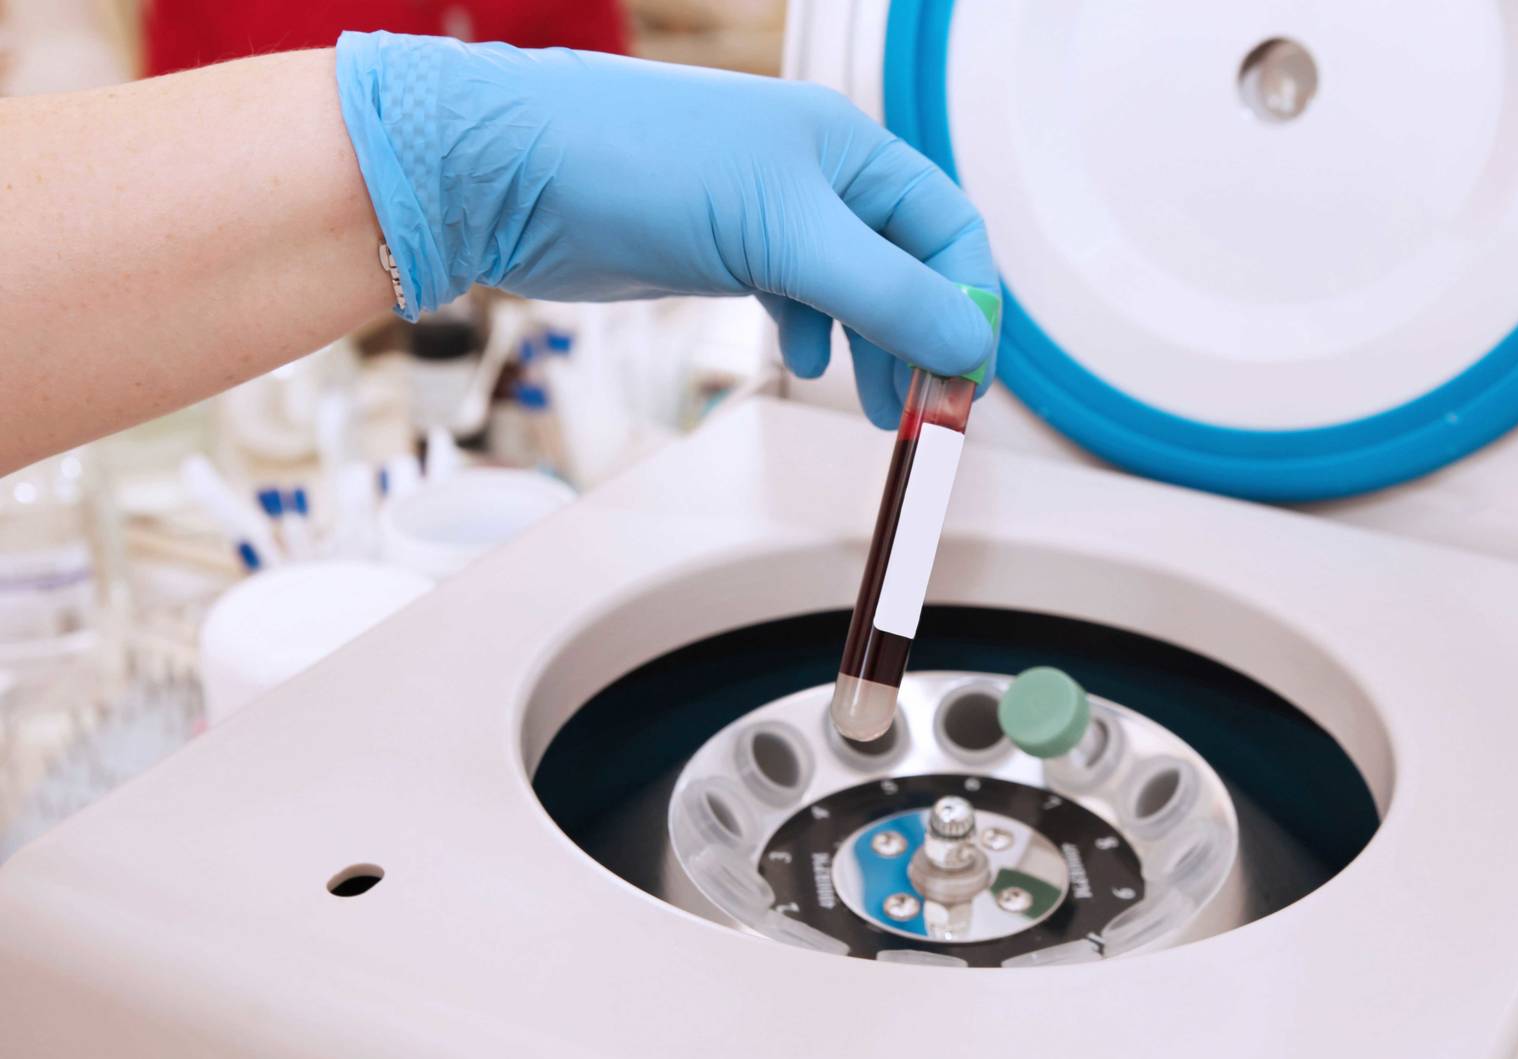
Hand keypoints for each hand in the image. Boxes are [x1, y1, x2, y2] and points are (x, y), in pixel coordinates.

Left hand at [335, 32, 998, 426]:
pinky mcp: (722, 250)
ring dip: (873, 349)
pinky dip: (812, 334)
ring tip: (878, 408)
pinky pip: (797, 296)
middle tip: (927, 414)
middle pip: (905, 267)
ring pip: (852, 289)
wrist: (510, 172)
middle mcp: (816, 176)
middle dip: (922, 339)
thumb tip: (969, 342)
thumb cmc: (640, 166)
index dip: (968, 305)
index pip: (948, 229)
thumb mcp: (783, 233)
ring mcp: (767, 214)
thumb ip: (884, 292)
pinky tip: (802, 362)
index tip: (967, 380)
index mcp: (847, 148)